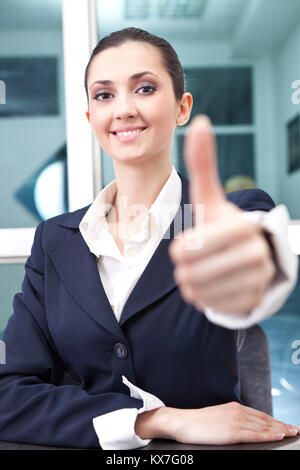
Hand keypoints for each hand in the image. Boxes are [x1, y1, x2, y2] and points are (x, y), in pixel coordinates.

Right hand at [167, 402, 299, 444]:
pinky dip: (268, 435)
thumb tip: (243, 428)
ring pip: (263, 427)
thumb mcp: (218, 418)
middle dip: (281, 425)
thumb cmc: (197, 423)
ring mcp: (235, 421)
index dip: (275, 421)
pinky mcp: (231, 432)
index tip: (286, 425)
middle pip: (265, 420)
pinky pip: (254, 434)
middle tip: (295, 429)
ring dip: (280, 430)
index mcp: (234, 407)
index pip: (260, 415)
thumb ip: (232, 420)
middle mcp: (237, 411)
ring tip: (292, 432)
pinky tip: (278, 436)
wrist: (182, 422)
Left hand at [168, 115, 275, 314]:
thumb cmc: (220, 227)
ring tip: (197, 274)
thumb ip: (204, 164)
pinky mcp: (253, 301)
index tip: (182, 248)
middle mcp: (256, 254)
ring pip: (200, 291)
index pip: (190, 248)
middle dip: (184, 269)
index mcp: (241, 227)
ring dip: (190, 284)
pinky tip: (206, 288)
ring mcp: (257, 281)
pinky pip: (211, 307)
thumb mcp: (209, 198)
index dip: (179, 251)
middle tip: (190, 263)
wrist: (244, 258)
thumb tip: (200, 121)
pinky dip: (201, 299)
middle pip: (193, 272)